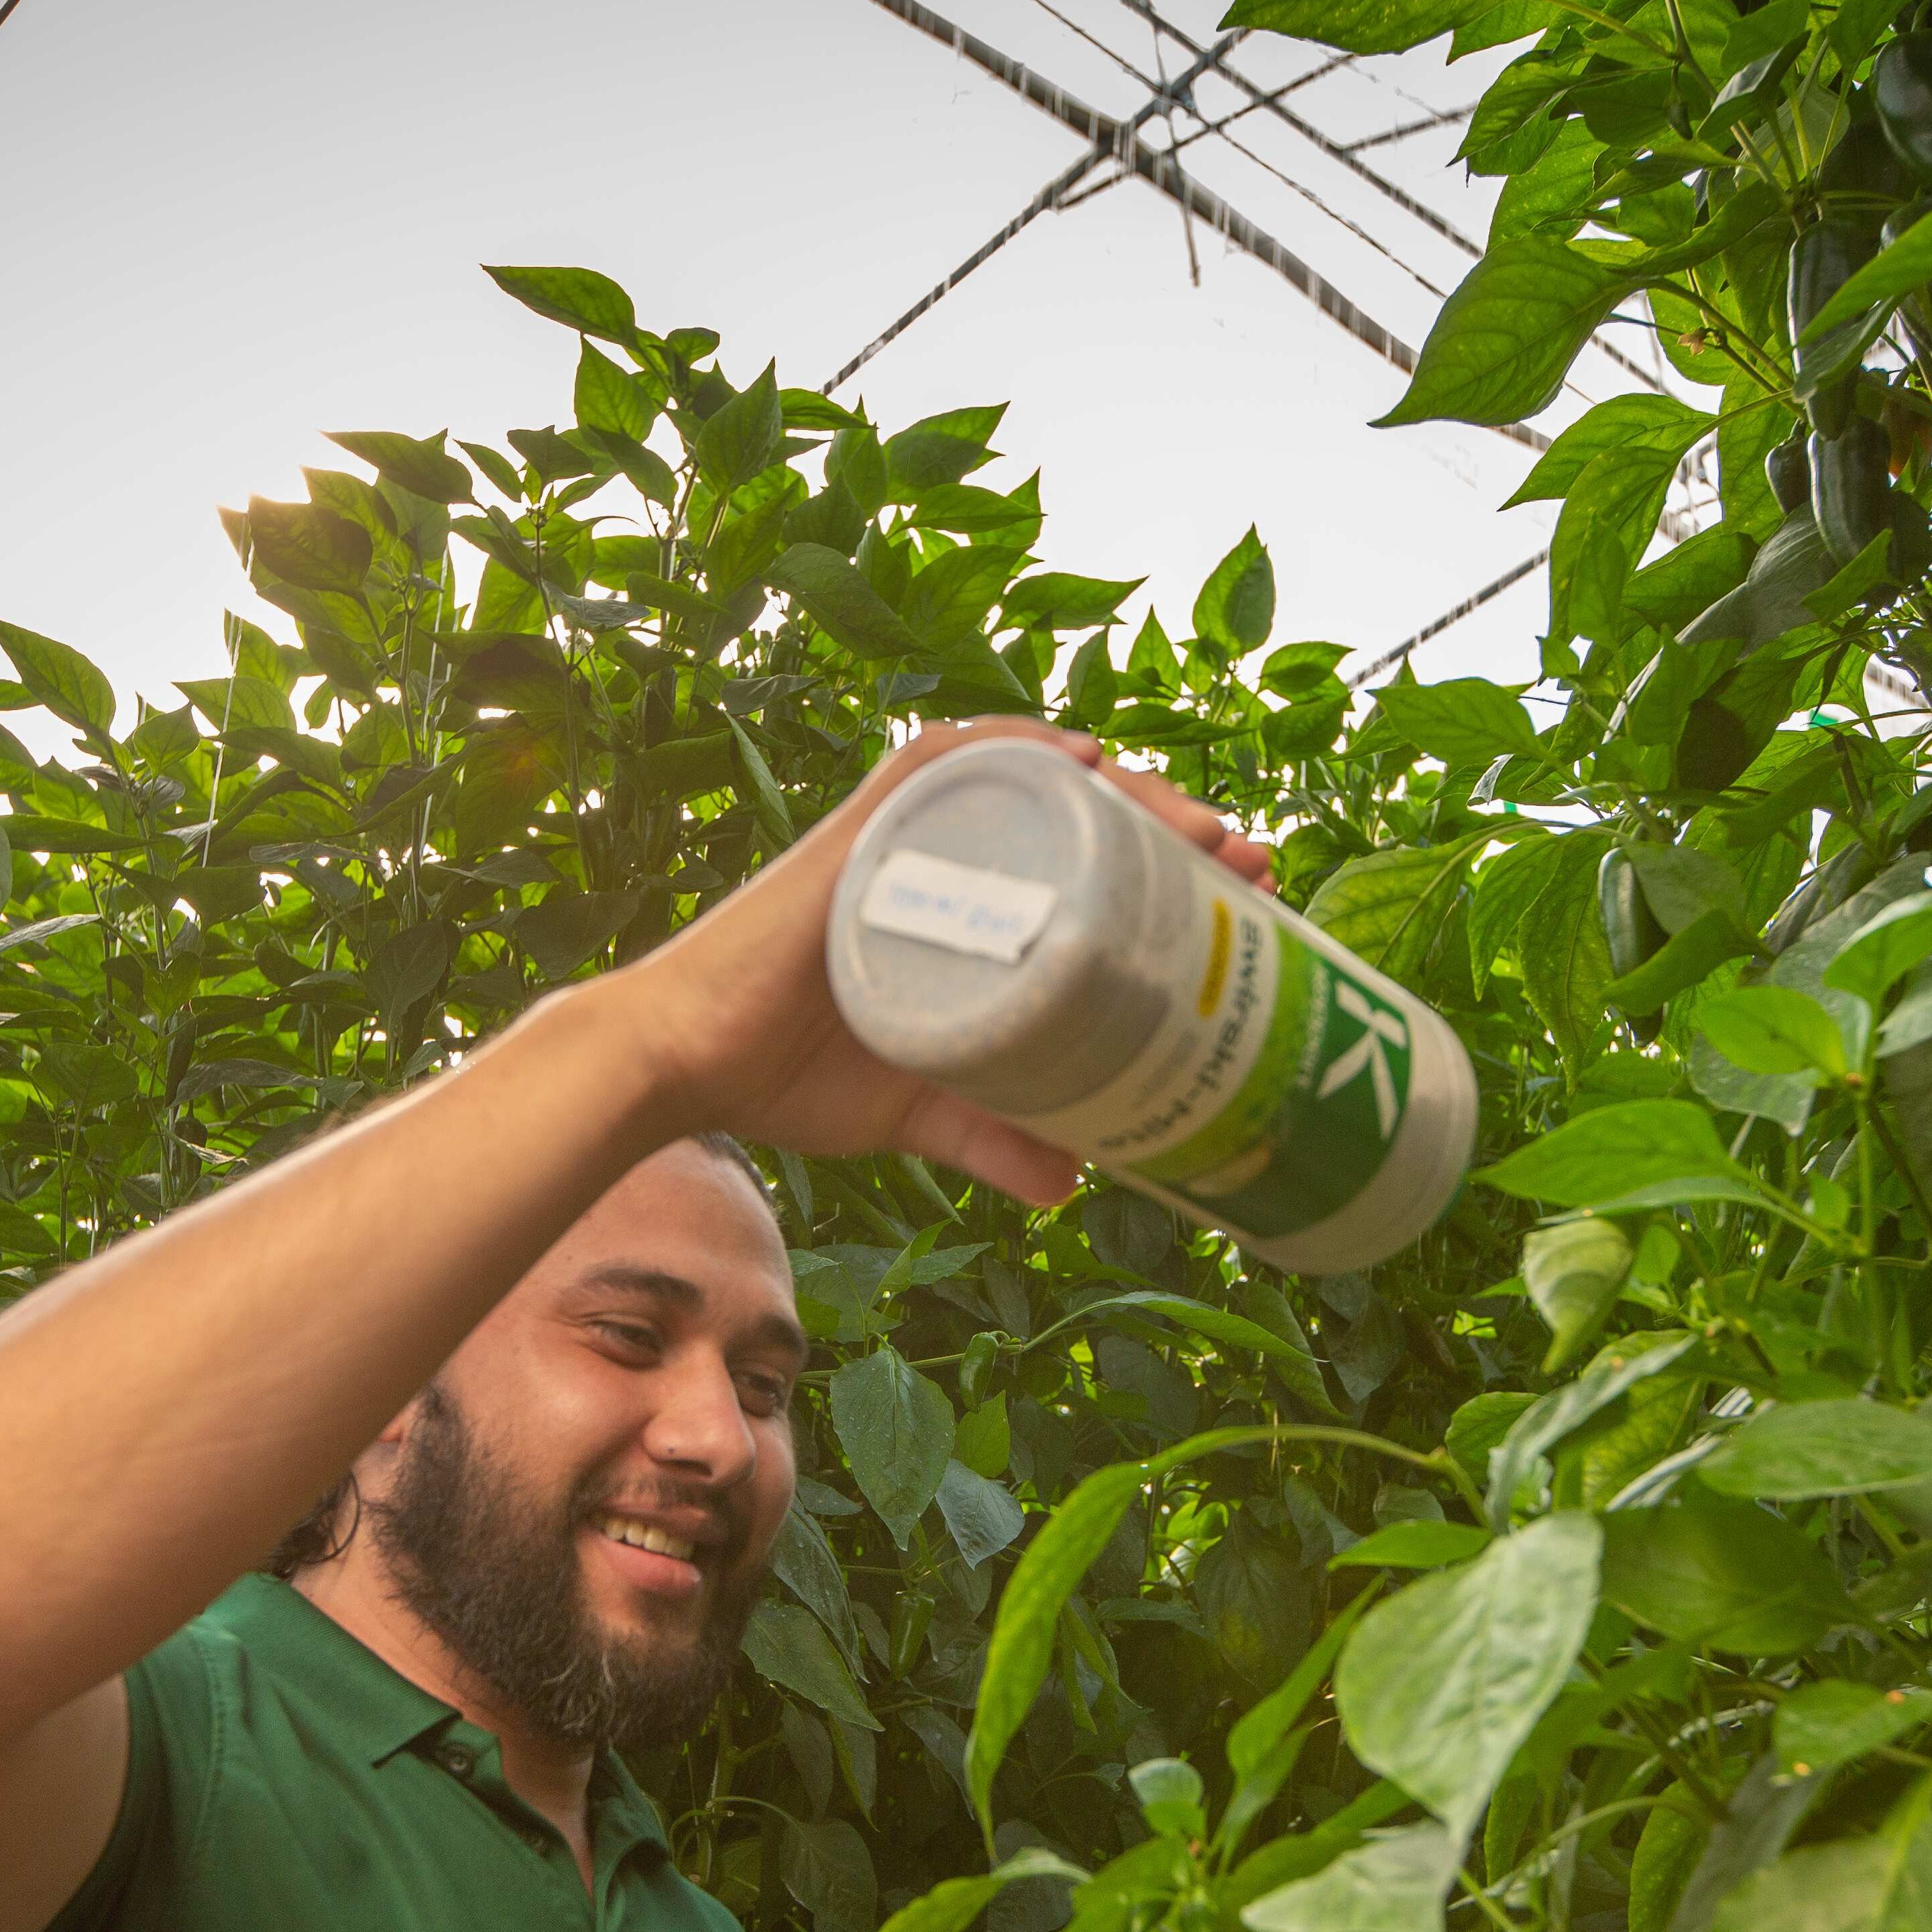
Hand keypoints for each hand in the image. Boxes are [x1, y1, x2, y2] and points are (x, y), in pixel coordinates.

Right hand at [602, 721, 1274, 1205]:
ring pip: (1034, 780)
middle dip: (1173, 830)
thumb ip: (992, 1136)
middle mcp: (939, 862)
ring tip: (1196, 823)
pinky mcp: (861, 833)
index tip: (1247, 898)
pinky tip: (1082, 757)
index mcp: (959, 913)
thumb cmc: (782, 1074)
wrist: (682, 1067)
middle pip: (1080, 816)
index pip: (1084, 869)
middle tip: (1249, 863)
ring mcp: (901, 840)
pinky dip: (1014, 746)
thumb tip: (1070, 1185)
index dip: (1170, 874)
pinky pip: (944, 762)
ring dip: (1123, 789)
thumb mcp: (918, 1106)